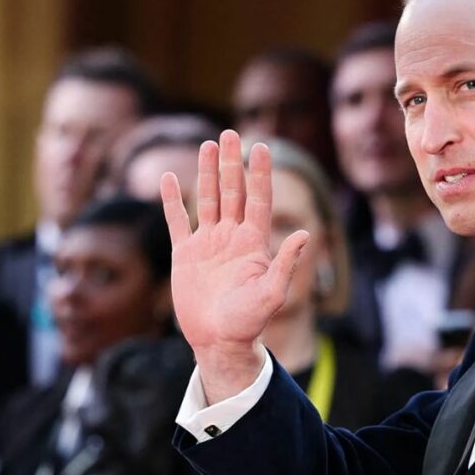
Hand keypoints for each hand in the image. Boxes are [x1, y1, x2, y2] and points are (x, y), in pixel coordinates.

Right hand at [161, 131, 308, 403]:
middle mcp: (232, 237)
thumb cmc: (249, 321)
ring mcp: (208, 243)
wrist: (219, 341)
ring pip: (207, 199)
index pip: (258, 199)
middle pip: (233, 191)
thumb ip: (286, 263)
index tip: (261, 146)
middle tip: (231, 133)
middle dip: (232, 163)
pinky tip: (168, 177)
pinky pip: (177, 221)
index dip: (260, 174)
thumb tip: (306, 233)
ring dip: (207, 172)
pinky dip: (172, 200)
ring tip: (208, 144)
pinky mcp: (185, 254)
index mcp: (254, 243)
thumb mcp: (272, 293)